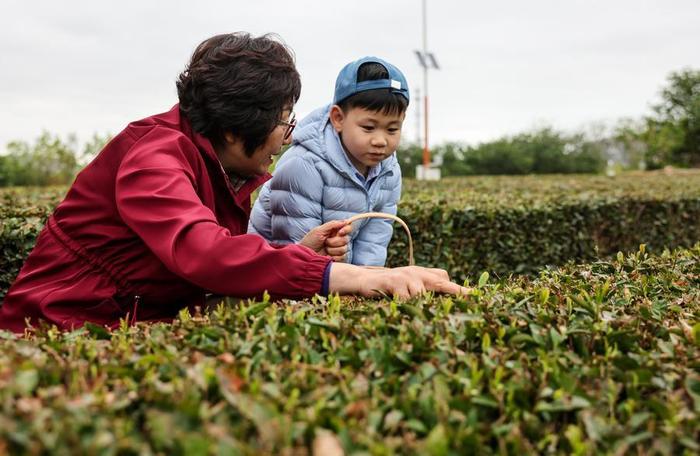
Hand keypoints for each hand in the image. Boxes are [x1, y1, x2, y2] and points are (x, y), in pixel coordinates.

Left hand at [299, 220, 351, 260]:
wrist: (305, 256)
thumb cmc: (309, 241)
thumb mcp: (319, 231)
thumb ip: (332, 225)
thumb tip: (345, 221)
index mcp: (334, 231)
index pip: (347, 228)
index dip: (346, 229)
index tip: (340, 232)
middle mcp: (338, 239)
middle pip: (346, 239)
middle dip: (335, 241)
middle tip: (325, 242)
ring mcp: (338, 250)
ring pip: (344, 248)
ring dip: (333, 250)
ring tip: (325, 250)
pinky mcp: (338, 258)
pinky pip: (342, 257)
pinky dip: (334, 257)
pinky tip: (327, 256)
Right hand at [329, 263, 469, 297]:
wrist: (364, 280)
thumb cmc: (388, 287)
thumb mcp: (407, 286)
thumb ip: (423, 288)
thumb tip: (441, 294)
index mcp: (422, 274)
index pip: (444, 278)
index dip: (459, 289)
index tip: (477, 296)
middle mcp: (417, 272)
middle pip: (442, 283)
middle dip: (458, 292)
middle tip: (473, 297)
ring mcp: (406, 276)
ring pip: (421, 296)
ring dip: (416, 304)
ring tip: (404, 303)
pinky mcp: (394, 281)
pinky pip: (406, 299)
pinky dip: (403, 305)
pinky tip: (395, 302)